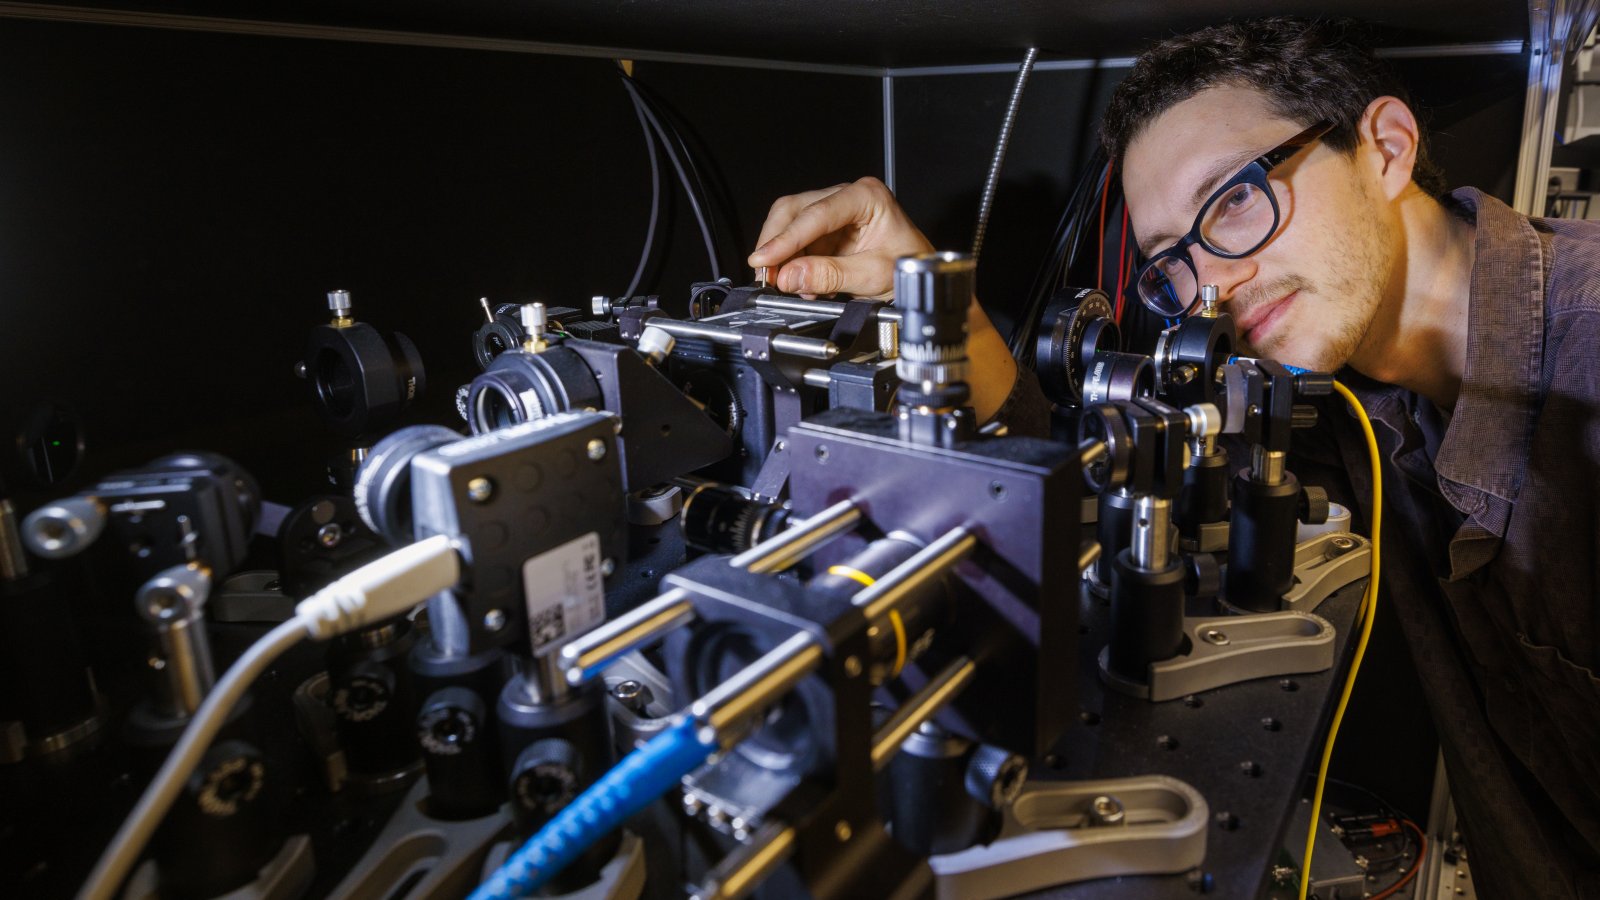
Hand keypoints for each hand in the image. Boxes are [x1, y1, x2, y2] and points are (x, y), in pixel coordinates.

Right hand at [747, 177, 932, 297]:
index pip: (816, 214)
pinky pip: (799, 241)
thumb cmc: (910, 266)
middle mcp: (848, 196)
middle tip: (766, 275)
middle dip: (776, 244)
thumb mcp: (872, 276)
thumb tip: (790, 277)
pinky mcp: (828, 229)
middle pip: (794, 210)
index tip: (764, 259)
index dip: (786, 239)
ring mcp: (836, 211)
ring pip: (790, 224)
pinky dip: (793, 263)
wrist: (920, 275)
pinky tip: (801, 282)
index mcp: (867, 197)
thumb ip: (830, 276)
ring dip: (783, 257)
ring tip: (789, 285)